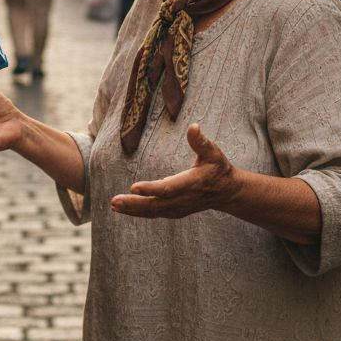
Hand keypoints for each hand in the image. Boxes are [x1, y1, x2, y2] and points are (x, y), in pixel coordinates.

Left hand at [110, 124, 240, 218]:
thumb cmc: (218, 169)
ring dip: (132, 210)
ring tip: (113, 205)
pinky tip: (123, 210)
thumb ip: (201, 142)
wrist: (227, 192)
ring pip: (152, 211)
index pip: (168, 189)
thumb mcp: (214, 153)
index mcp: (191, 184)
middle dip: (134, 203)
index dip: (151, 189)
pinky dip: (138, 213)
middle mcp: (183, 199)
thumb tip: (194, 127)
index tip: (134, 187)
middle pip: (155, 204)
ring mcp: (178, 208)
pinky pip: (154, 214)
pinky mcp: (174, 211)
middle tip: (115, 201)